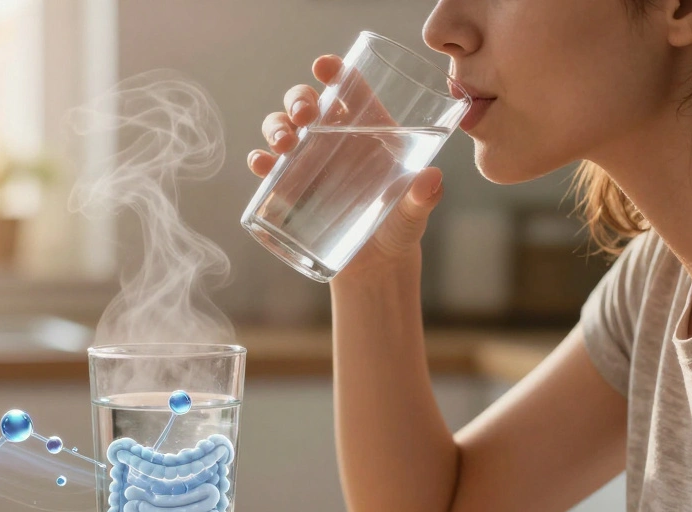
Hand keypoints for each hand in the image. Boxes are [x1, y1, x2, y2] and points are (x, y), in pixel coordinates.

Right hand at [247, 55, 442, 278]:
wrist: (376, 265)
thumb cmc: (399, 227)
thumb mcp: (415, 211)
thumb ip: (423, 197)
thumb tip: (431, 179)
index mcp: (368, 129)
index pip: (349, 90)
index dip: (334, 72)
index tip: (323, 66)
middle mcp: (334, 139)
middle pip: (307, 103)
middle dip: (297, 100)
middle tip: (304, 116)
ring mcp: (309, 162)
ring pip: (282, 128)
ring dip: (275, 127)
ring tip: (283, 144)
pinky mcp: (291, 189)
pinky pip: (268, 168)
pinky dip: (260, 161)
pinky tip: (262, 165)